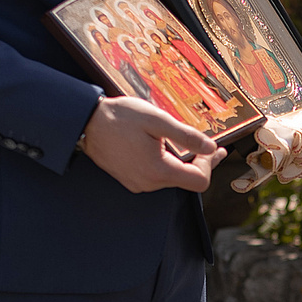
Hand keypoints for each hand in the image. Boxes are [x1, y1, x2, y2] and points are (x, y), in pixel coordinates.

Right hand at [79, 95, 223, 192]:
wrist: (86, 122)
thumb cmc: (119, 117)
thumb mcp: (157, 120)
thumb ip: (187, 136)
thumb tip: (211, 148)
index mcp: (158, 170)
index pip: (198, 181)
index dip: (210, 165)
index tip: (215, 149)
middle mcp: (148, 183)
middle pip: (187, 181)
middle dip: (200, 163)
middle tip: (211, 146)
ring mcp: (138, 183)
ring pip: (172, 179)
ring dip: (181, 162)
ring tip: (183, 143)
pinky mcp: (130, 179)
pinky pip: (156, 176)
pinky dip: (166, 163)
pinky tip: (164, 147)